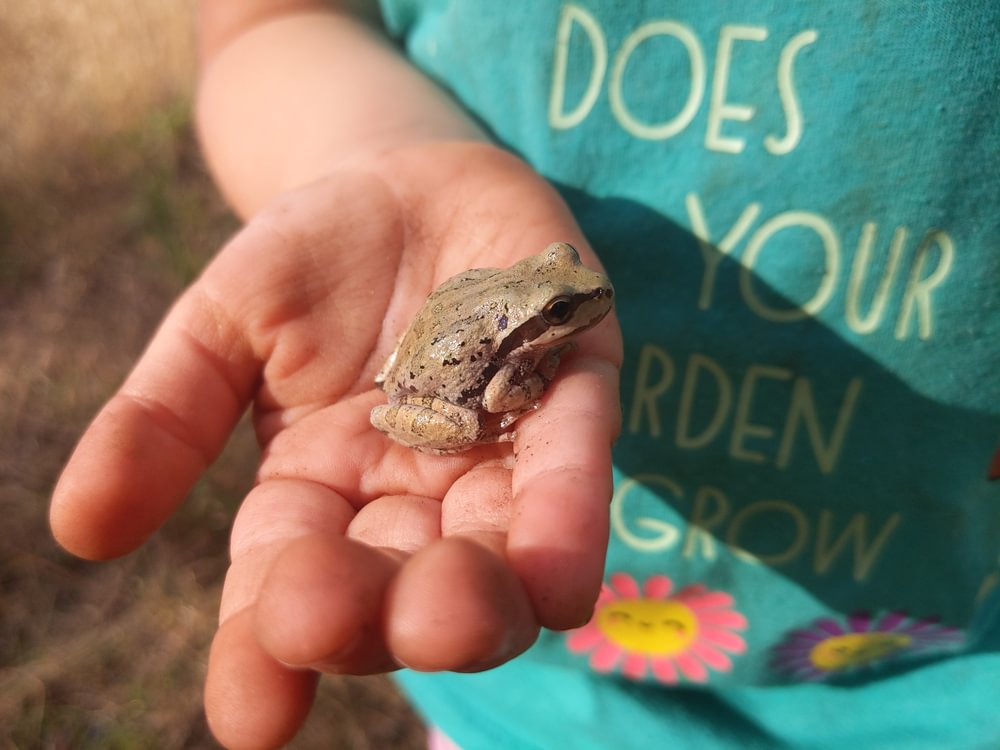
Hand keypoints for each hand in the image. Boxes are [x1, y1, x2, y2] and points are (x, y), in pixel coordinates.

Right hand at [50, 142, 622, 748]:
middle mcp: (410, 501)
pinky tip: (557, 578)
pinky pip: (572, 474)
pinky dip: (564, 524)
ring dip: (474, 601)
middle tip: (332, 621)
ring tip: (444, 616)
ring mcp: (495, 458)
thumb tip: (79, 530)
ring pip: (494, 560)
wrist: (404, 178)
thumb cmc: (307, 260)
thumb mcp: (219, 328)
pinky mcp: (570, 400)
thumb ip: (164, 420)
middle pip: (396, 592)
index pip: (287, 592)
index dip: (267, 653)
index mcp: (317, 497)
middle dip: (373, 620)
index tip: (253, 716)